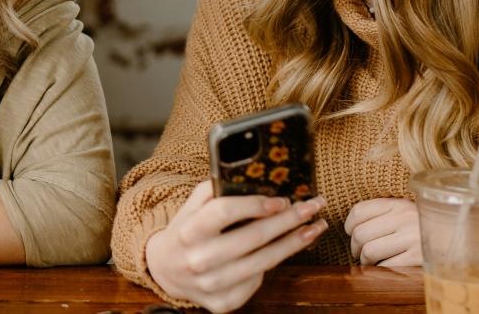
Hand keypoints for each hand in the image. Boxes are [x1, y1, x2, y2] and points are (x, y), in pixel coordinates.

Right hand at [141, 181, 327, 313]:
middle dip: (289, 220)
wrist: (164, 269)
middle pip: (252, 238)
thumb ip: (216, 190)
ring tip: (314, 228)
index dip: (254, 205)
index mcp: (188, 231)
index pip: (223, 212)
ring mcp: (210, 284)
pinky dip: (271, 266)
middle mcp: (197, 259)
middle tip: (312, 207)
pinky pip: (256, 283)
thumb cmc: (186, 231)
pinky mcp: (221, 303)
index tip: (281, 200)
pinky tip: (281, 251)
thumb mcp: (192, 205)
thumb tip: (256, 178)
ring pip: (263, 262)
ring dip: (294, 243)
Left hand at [344, 198, 421, 266]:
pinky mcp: (419, 257)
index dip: (349, 226)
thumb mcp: (408, 215)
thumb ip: (384, 216)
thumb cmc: (427, 232)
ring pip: (369, 251)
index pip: (358, 211)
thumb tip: (351, 229)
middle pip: (360, 233)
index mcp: (399, 204)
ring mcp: (413, 237)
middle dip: (356, 249)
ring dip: (366, 262)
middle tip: (362, 256)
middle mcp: (405, 217)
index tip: (354, 236)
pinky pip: (386, 267)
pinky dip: (382, 272)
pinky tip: (388, 271)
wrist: (465, 246)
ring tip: (374, 264)